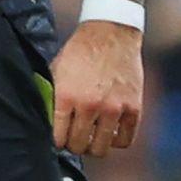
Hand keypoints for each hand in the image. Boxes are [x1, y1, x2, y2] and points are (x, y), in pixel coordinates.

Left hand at [50, 20, 143, 155]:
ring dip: (94, 146)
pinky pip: (125, 141)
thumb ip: (52, 97)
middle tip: (75, 137)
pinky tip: (111, 132)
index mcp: (66, 96)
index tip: (60, 137)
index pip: (58, 138)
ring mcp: (113, 108)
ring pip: (101, 149)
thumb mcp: (57, 70)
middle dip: (74, 144)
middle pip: (79, 146)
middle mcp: (89, 105)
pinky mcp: (133, 108)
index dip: (57, 140)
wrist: (111, 32)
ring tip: (92, 136)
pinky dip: (116, 141)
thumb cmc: (80, 50)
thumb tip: (47, 122)